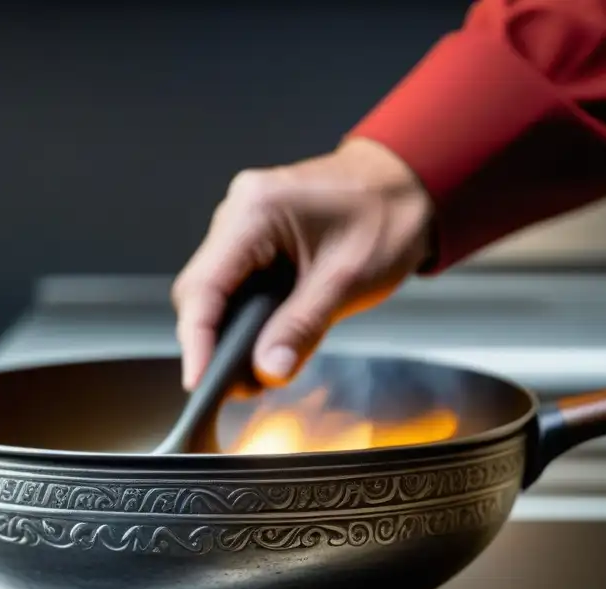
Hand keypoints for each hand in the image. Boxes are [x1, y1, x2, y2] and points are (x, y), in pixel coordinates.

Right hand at [171, 137, 434, 390]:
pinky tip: (266, 340)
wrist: (409, 186)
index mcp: (256, 212)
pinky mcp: (254, 236)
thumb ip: (302, 327)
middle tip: (241, 385)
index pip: (204, 286)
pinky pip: (235, 283)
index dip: (196, 340)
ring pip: (215, 291)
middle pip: (200, 291)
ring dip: (230, 332)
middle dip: (213, 342)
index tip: (200, 382)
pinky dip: (245, 317)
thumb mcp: (347, 281)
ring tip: (257, 369)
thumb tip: (268, 369)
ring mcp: (243, 222)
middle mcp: (239, 212)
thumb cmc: (387, 218)